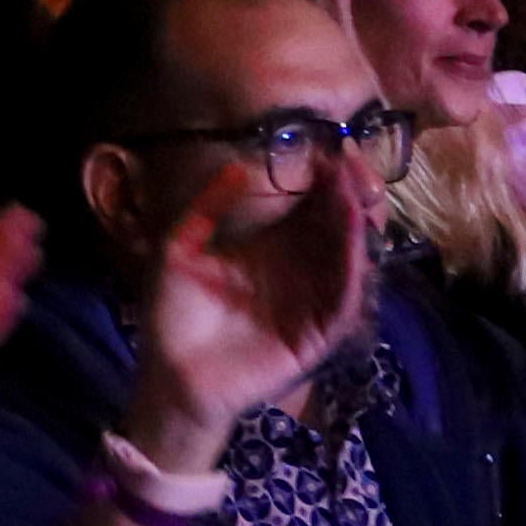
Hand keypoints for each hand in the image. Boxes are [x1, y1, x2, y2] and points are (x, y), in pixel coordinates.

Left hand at [123, 153, 373, 456]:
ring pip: (347, 261)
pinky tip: (353, 247)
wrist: (170, 374)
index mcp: (271, 248)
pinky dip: (351, 276)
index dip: (321, 181)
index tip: (327, 151)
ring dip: (355, 229)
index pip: (308, 208)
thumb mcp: (180, 249)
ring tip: (353, 197)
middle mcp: (298, 271)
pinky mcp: (314, 337)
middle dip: (346, 195)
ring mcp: (309, 303)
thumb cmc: (174, 313)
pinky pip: (341, 304)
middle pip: (335, 227)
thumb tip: (238, 163)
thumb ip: (207, 207)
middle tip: (349, 165)